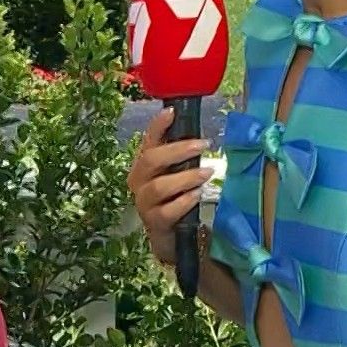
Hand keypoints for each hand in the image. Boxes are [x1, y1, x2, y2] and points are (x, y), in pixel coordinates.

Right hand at [127, 108, 212, 265]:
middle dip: (178, 150)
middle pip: (151, 160)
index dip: (158, 126)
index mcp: (144, 164)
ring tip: (207, 173)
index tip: (172, 112)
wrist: (169, 234)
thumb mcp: (176, 174)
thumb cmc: (174, 197)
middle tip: (203, 144)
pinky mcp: (155, 222)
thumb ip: (181, 158)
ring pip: (160, 186)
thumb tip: (199, 136)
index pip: (148, 140)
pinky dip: (184, 201)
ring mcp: (144, 202)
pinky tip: (196, 196)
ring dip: (186, 177)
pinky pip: (167, 210)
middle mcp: (139, 181)